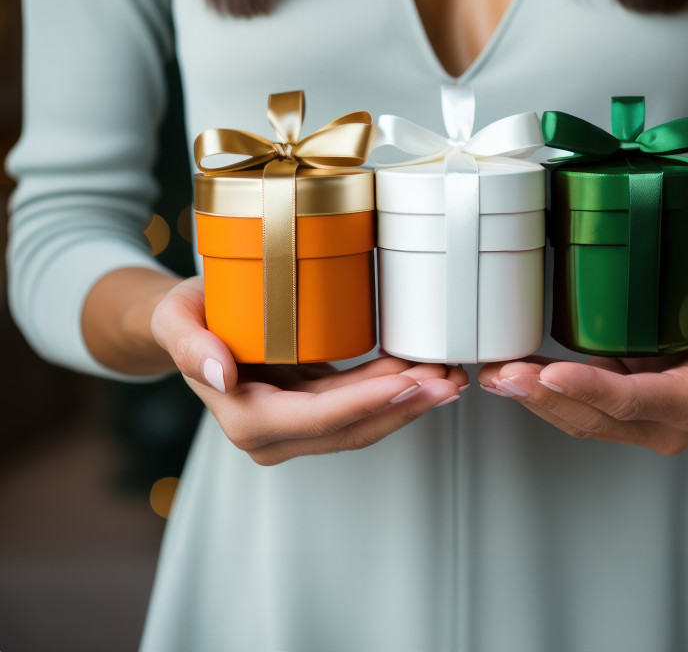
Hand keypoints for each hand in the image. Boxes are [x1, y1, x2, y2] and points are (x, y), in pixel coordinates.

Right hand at [151, 277, 467, 464]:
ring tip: (450, 377)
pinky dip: (396, 392)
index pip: (315, 418)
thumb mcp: (175, 319)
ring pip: (364, 422)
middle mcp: (273, 433)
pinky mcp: (315, 408)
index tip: (405, 381)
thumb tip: (219, 376)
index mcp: (244, 418)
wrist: (190, 323)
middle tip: (447, 378)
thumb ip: (188, 346)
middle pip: (350, 427)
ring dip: (410, 403)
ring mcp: (296, 425)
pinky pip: (361, 406)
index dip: (364, 403)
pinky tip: (426, 372)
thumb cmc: (185, 315)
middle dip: (404, 406)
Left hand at [478, 260, 687, 454]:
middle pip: (595, 418)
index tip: (550, 372)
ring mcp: (639, 420)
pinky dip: (542, 392)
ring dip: (533, 399)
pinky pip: (575, 407)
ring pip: (578, 419)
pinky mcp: (617, 407)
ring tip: (492, 372)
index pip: (634, 401)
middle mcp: (666, 421)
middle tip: (500, 372)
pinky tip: (510, 373)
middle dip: (544, 397)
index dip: (591, 389)